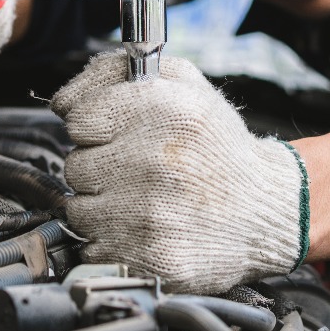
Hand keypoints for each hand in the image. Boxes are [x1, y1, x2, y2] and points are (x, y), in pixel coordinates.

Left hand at [47, 51, 308, 294]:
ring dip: (103, 206)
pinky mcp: (149, 257)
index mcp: (165, 109)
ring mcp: (150, 213)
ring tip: (143, 200)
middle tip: (138, 170)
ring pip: (79, 209)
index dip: (94, 128)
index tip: (117, 135)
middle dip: (101, 167)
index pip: (79, 118)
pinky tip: (145, 228)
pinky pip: (93, 246)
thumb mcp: (184, 85)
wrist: (266, 209)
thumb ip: (117, 73)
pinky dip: (111, 240)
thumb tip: (62, 100)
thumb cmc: (218, 146)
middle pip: (75, 166)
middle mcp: (155, 160)